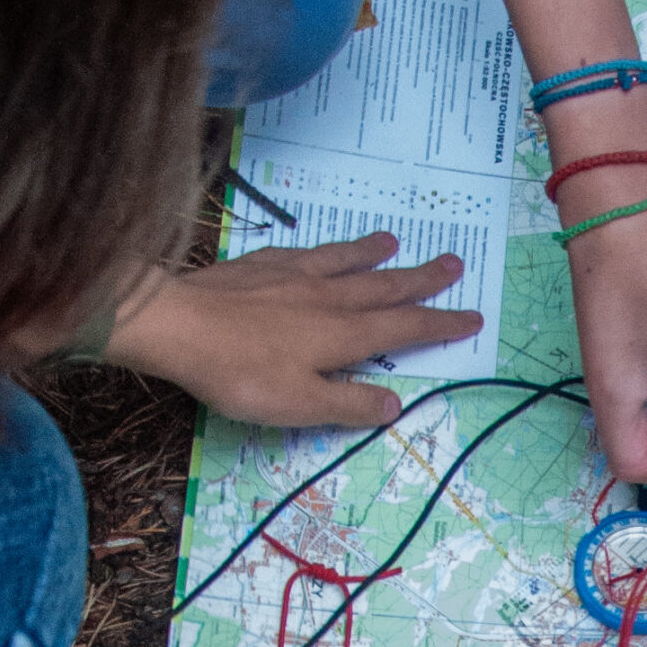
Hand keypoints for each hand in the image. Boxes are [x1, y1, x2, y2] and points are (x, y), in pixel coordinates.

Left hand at [102, 238, 482, 426]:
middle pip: (383, 286)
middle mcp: (326, 298)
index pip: (404, 328)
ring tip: (394, 242)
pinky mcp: (257, 267)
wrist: (174, 324)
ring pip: (344, 262)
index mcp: (342, 334)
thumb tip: (393, 403)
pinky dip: (322, 251)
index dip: (440, 323)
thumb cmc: (239, 373)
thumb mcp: (301, 404)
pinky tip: (320, 250)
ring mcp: (290, 277)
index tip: (472, 316)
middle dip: (422, 279)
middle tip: (453, 262)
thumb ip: (349, 402)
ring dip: (373, 254)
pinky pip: (302, 254)